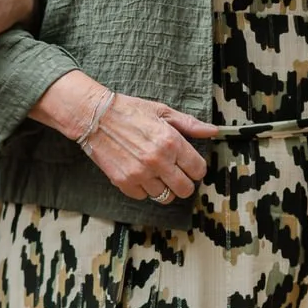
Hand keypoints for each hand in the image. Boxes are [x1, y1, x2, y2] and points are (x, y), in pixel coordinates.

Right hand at [36, 71, 218, 202]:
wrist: (94, 116)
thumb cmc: (129, 111)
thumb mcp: (161, 111)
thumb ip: (189, 124)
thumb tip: (212, 131)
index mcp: (171, 142)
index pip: (198, 169)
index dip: (196, 169)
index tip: (190, 166)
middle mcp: (158, 161)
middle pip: (185, 189)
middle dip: (184, 183)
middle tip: (176, 175)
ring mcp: (141, 174)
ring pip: (165, 197)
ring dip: (164, 187)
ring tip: (156, 174)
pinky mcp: (124, 182)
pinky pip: (143, 196)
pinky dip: (144, 189)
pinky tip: (140, 174)